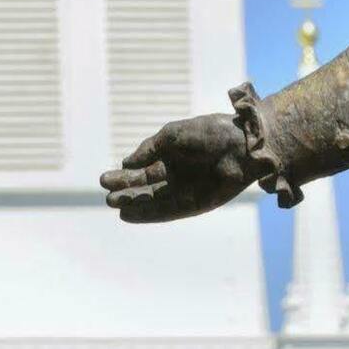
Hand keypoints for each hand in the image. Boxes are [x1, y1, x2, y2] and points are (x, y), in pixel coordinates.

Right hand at [100, 113, 259, 222]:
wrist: (243, 144)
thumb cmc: (211, 133)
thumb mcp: (173, 135)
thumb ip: (150, 149)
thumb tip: (126, 163)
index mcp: (174, 157)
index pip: (144, 170)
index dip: (125, 176)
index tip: (105, 178)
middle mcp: (179, 175)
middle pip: (146, 188)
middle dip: (127, 191)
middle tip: (106, 195)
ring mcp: (187, 191)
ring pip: (154, 200)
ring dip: (134, 204)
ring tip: (112, 203)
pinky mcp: (196, 204)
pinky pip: (167, 211)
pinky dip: (148, 213)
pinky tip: (130, 214)